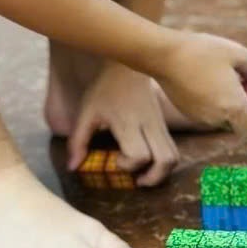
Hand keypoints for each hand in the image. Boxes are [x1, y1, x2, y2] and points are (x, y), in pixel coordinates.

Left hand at [67, 65, 179, 186]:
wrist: (127, 67)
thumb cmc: (104, 89)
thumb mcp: (87, 113)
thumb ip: (78, 141)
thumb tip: (72, 167)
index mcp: (129, 122)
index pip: (140, 154)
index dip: (129, 165)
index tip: (115, 160)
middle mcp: (150, 125)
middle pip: (165, 160)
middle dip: (154, 177)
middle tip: (137, 180)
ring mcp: (160, 125)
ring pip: (174, 157)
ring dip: (162, 172)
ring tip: (146, 175)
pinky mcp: (165, 125)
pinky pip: (173, 149)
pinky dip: (165, 163)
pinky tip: (149, 162)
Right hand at [155, 32, 246, 147]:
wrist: (163, 55)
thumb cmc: (202, 52)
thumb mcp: (238, 52)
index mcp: (234, 109)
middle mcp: (217, 120)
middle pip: (239, 121)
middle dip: (242, 101)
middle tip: (236, 76)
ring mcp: (201, 118)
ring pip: (223, 115)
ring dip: (226, 99)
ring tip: (217, 73)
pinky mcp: (188, 113)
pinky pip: (208, 111)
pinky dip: (211, 98)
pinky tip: (202, 76)